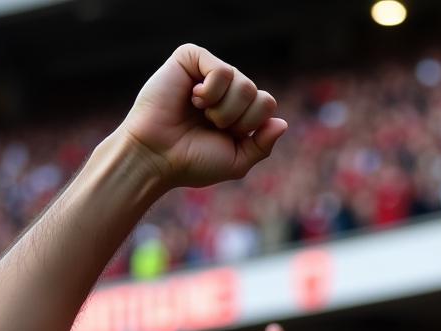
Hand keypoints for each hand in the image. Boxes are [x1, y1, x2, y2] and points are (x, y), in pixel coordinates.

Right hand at [122, 44, 286, 189]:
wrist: (158, 157)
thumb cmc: (192, 161)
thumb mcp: (236, 162)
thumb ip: (262, 145)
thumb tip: (282, 123)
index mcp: (237, 110)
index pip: (266, 104)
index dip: (251, 125)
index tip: (227, 136)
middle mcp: (224, 89)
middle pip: (256, 94)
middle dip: (237, 119)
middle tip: (211, 125)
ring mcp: (207, 72)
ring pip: (243, 82)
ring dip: (224, 109)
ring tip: (200, 113)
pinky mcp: (191, 59)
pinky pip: (222, 70)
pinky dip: (211, 92)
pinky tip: (193, 99)